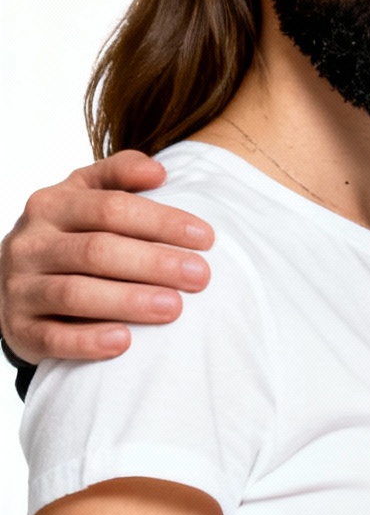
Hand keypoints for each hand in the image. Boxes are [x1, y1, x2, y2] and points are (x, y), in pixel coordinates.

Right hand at [0, 152, 212, 363]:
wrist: (19, 281)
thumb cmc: (72, 233)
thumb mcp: (88, 195)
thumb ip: (120, 174)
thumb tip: (158, 171)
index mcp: (52, 205)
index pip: (111, 208)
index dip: (162, 222)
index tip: (206, 238)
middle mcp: (30, 244)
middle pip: (97, 250)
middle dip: (154, 263)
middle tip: (200, 276)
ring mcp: (18, 287)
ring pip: (74, 294)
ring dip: (128, 301)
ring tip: (175, 307)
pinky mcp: (18, 328)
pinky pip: (51, 337)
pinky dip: (88, 341)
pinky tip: (124, 342)